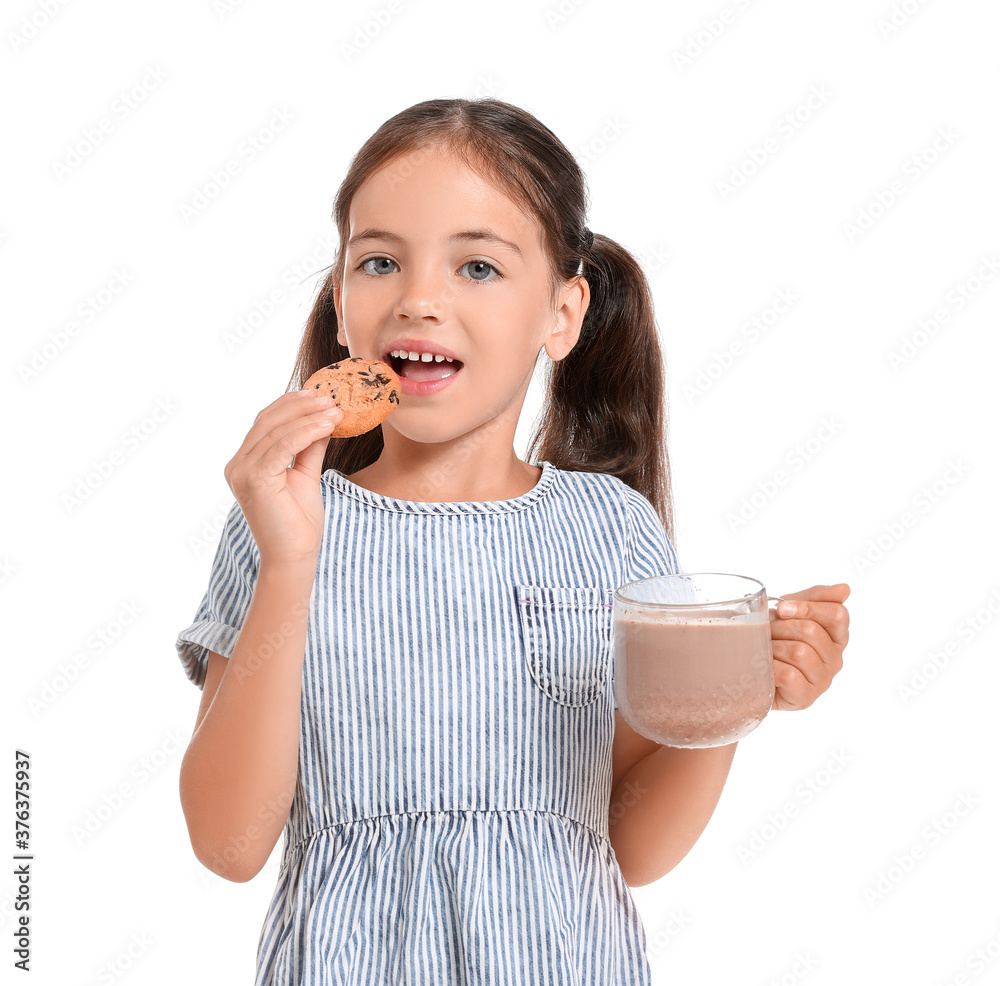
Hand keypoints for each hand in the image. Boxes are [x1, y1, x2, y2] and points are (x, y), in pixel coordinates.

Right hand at [224, 390, 343, 568]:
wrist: (295, 557)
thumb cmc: (299, 523)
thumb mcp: (306, 475)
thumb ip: (310, 447)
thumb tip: (325, 418)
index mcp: (245, 463)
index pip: (265, 423)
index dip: (291, 404)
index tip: (320, 394)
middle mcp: (237, 465)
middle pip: (268, 421)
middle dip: (301, 405)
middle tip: (331, 397)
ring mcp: (242, 472)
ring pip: (277, 431)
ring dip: (309, 416)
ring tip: (336, 410)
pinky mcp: (255, 479)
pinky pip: (283, 446)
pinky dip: (307, 431)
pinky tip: (329, 425)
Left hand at [769, 583, 849, 710]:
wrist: (749, 666)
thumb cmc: (775, 637)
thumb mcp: (793, 611)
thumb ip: (817, 597)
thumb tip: (844, 589)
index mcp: (837, 637)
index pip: (837, 614)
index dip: (806, 607)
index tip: (782, 609)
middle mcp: (835, 660)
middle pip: (812, 631)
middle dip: (782, 627)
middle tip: (769, 632)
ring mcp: (822, 681)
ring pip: (799, 652)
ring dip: (773, 646)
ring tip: (765, 649)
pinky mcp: (805, 698)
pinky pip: (789, 674)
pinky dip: (770, 666)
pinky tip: (764, 666)